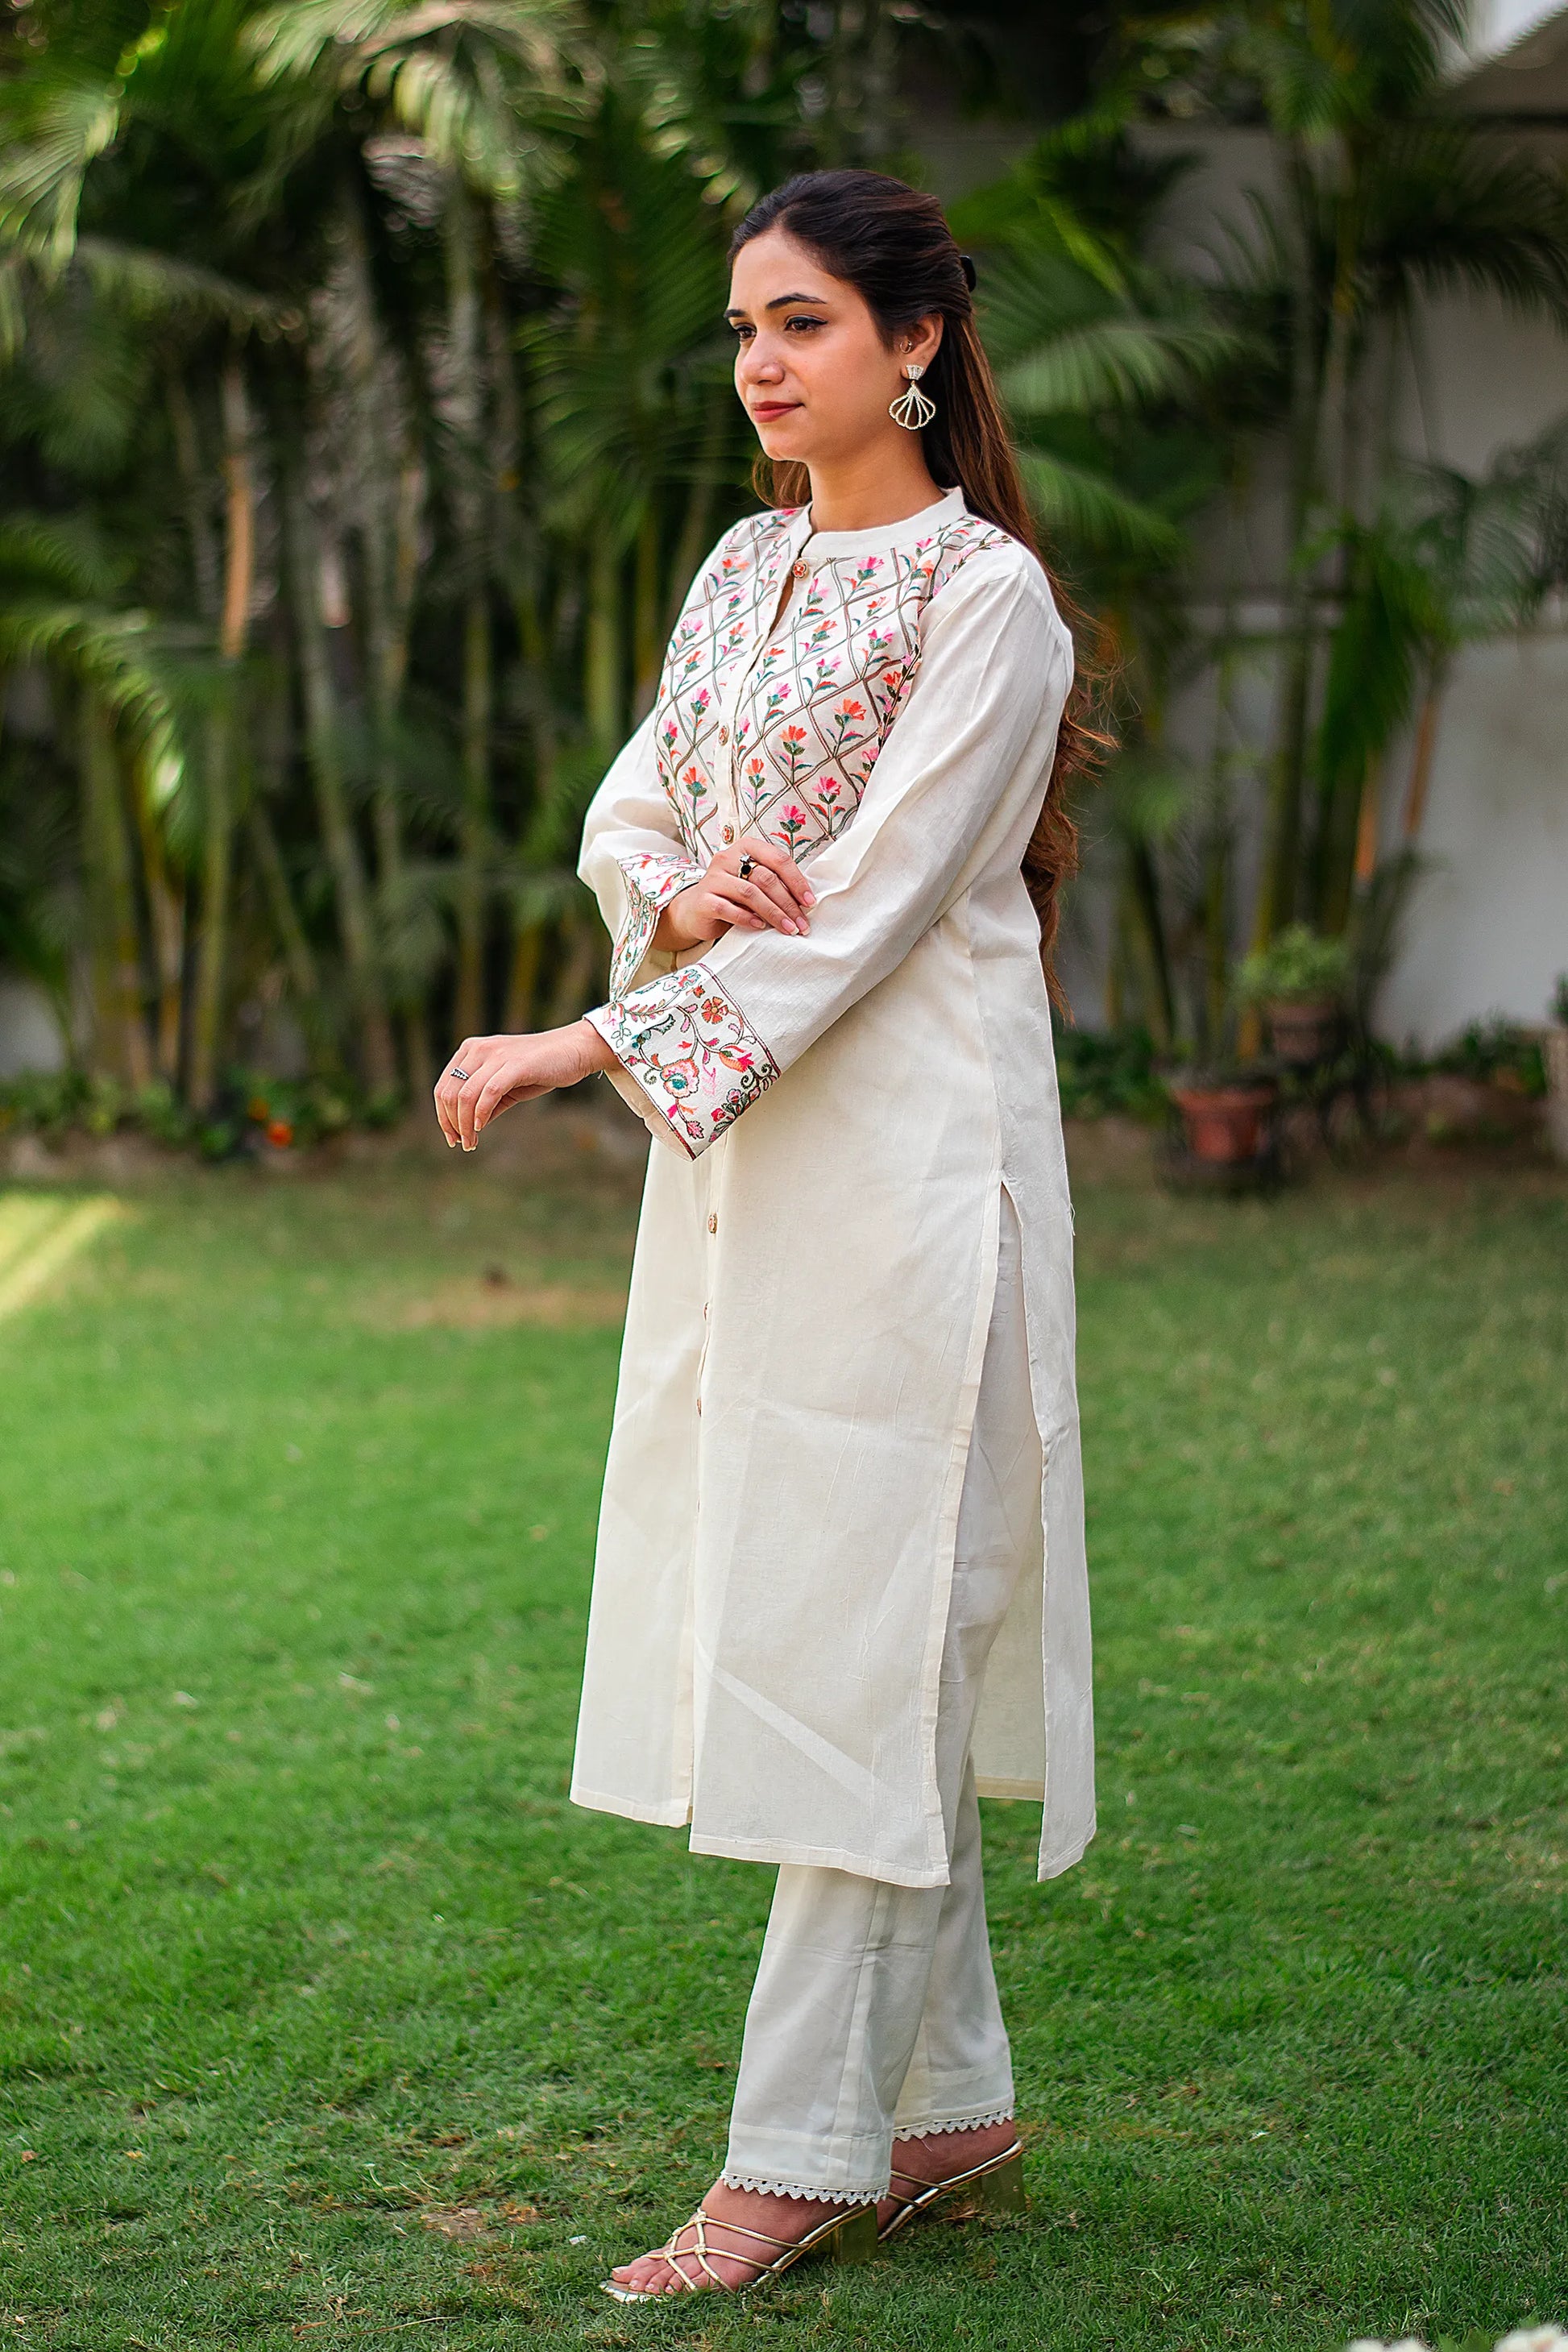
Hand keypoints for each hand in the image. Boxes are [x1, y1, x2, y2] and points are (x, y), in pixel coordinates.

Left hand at [433, 1021, 616, 1151]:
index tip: (453, 1138)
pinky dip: (480, 1114)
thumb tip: (468, 1127)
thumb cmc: (541, 1068)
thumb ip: (486, 1102)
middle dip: (451, 1123)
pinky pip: (488, 1093)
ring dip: (464, 1125)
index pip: (443, 1086)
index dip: (442, 1116)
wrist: (574, 1049)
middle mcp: (478, 1049)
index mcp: (471, 1050)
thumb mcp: (506, 1085)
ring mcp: (495, 1055)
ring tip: (471, 1142)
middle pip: (449, 1093)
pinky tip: (480, 1128)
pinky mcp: (514, 1065)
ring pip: (465, 1096)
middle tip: (462, 1144)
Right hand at [656, 837, 814, 951]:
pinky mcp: (703, 899)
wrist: (694, 910)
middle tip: (801, 924)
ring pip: (750, 893)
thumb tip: (805, 901)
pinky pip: (728, 908)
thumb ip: (774, 883)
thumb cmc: (731, 896)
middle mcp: (728, 858)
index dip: (797, 881)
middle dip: (788, 903)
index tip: (810, 902)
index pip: (778, 859)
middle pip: (766, 878)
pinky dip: (747, 918)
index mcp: (746, 847)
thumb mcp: (753, 883)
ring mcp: (713, 878)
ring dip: (773, 913)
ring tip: (787, 929)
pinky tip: (760, 927)